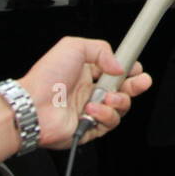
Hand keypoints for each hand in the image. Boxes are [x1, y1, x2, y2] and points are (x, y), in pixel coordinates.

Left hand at [19, 36, 150, 149]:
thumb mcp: (73, 47)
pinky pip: (109, 123)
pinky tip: (92, 109)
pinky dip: (105, 115)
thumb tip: (119, 66)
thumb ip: (101, 49)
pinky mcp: (90, 128)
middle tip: (142, 82)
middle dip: (137, 85)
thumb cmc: (46, 77)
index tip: (136, 66)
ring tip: (107, 97)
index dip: (130, 68)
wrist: (33, 106)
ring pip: (121, 108)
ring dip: (120, 101)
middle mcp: (91, 91)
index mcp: (89, 72)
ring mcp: (91, 110)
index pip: (117, 70)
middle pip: (125, 89)